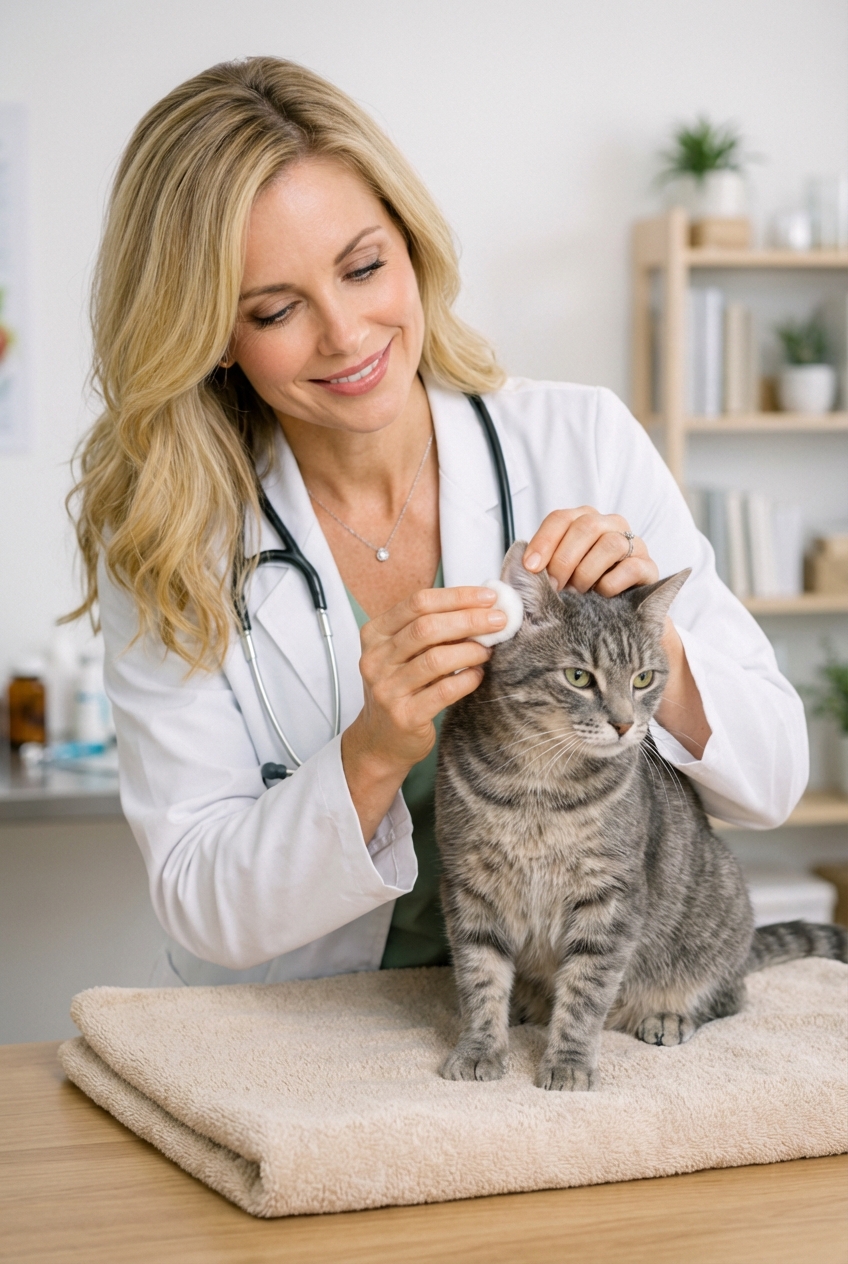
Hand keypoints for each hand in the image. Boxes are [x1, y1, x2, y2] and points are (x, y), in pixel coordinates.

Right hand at [342, 586, 504, 840]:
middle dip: (469, 620)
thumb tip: (480, 607)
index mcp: (375, 634)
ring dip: (470, 650)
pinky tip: (477, 674)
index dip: (457, 597)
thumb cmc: (400, 688)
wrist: (380, 740)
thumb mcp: (403, 653)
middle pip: (427, 628)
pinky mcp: (404, 716)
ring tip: (489, 650)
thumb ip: (430, 630)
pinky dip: (467, 679)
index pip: (417, 603)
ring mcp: (387, 689)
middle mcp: (376, 659)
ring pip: (436, 659)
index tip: (488, 597)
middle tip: (499, 620)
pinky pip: (444, 691)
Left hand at [522, 507, 657, 595]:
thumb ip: (537, 569)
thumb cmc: (578, 590)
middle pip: (585, 527)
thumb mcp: (555, 575)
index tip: (530, 568)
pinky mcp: (648, 565)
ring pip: (610, 544)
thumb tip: (512, 573)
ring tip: (578, 593)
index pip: (560, 518)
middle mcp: (608, 524)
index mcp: (582, 520)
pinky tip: (601, 596)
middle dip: (564, 559)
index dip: (544, 541)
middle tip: (554, 587)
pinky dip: (611, 583)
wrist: (615, 617)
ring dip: (587, 572)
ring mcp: (632, 543)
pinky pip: (631, 567)